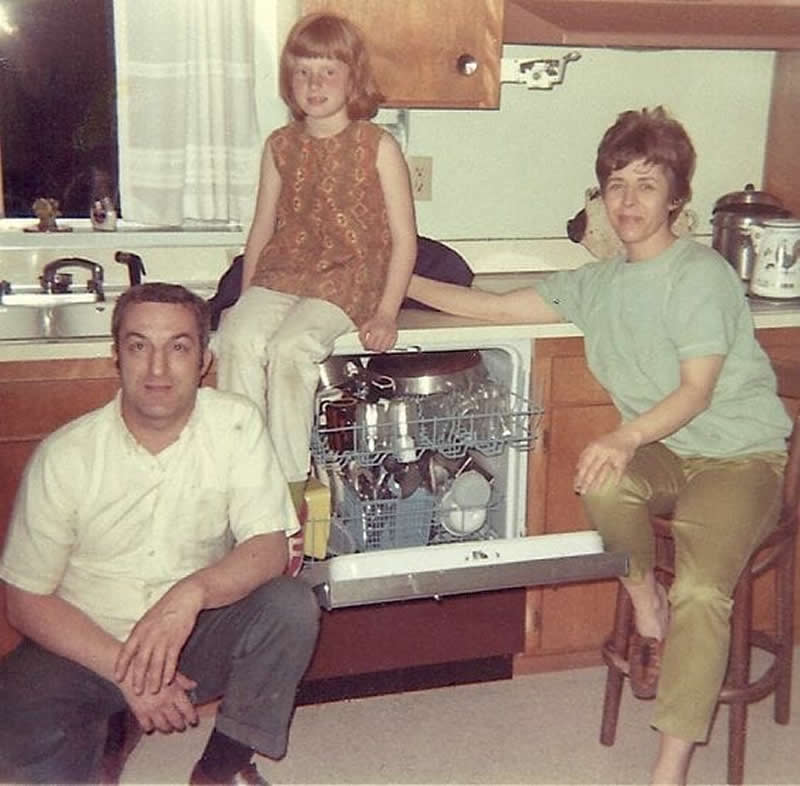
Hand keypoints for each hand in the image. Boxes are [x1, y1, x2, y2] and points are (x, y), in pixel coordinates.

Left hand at [114, 579, 203, 694]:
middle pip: (140, 661)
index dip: (121, 666)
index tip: (118, 678)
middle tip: (136, 691)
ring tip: (153, 690)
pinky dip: (169, 671)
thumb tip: (130, 648)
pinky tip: (168, 681)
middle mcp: (149, 636)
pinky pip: (171, 660)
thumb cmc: (165, 609)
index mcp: (140, 630)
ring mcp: (163, 638)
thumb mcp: (147, 619)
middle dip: (138, 678)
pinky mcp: (177, 640)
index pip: (126, 651)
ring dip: (154, 679)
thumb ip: (140, 634)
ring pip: (156, 664)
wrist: (184, 598)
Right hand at [120, 669, 198, 733]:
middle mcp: (165, 703)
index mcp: (175, 692)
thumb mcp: (170, 671)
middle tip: (182, 727)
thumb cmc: (153, 668)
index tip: (194, 721)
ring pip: (163, 726)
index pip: (187, 710)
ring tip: (169, 729)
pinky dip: (150, 728)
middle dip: (180, 726)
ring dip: (167, 729)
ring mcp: (152, 709)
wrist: (131, 670)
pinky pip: (147, 726)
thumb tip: (194, 685)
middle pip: (176, 721)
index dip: (192, 718)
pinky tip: (152, 727)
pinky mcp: (140, 713)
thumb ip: (183, 681)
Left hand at [359, 313, 397, 351]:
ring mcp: (390, 335)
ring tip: (377, 346)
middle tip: (372, 346)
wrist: (386, 314)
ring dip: (379, 349)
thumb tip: (363, 346)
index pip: (369, 345)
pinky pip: (390, 347)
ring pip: (383, 349)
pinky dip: (386, 348)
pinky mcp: (394, 336)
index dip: (367, 347)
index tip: (366, 346)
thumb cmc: (375, 320)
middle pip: (376, 348)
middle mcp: (383, 334)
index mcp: (375, 331)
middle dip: (373, 349)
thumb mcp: (365, 326)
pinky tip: (383, 345)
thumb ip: (361, 336)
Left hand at [574, 429, 639, 494]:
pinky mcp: (623, 460)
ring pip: (604, 471)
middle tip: (581, 492)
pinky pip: (618, 472)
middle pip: (593, 469)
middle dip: (586, 482)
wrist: (626, 435)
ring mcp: (613, 456)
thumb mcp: (594, 444)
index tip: (576, 486)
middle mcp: (603, 451)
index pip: (584, 463)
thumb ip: (585, 455)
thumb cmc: (607, 442)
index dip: (579, 475)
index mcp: (594, 447)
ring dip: (598, 483)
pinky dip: (616, 480)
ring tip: (592, 491)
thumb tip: (577, 469)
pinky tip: (612, 487)